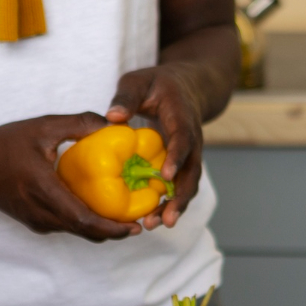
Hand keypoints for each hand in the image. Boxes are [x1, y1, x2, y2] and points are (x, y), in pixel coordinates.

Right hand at [0, 113, 140, 241]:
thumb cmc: (6, 143)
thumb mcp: (43, 126)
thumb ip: (79, 123)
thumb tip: (113, 123)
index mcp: (43, 189)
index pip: (82, 219)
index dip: (111, 227)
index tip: (134, 226)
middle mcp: (39, 211)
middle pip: (83, 231)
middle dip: (113, 232)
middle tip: (138, 224)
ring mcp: (35, 219)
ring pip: (74, 232)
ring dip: (100, 229)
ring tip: (124, 219)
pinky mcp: (33, 220)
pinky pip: (64, 227)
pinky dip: (85, 224)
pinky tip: (98, 211)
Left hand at [107, 64, 209, 229]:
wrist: (188, 87)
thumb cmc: (159, 83)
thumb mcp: (140, 80)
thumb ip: (127, 96)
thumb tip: (112, 117)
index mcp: (182, 117)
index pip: (184, 138)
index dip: (176, 158)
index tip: (165, 176)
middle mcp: (193, 139)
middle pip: (192, 171)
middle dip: (180, 197)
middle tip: (165, 219)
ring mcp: (191, 154)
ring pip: (188, 183)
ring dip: (175, 206)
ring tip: (156, 225)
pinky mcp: (183, 163)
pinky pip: (180, 185)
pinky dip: (169, 203)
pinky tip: (152, 218)